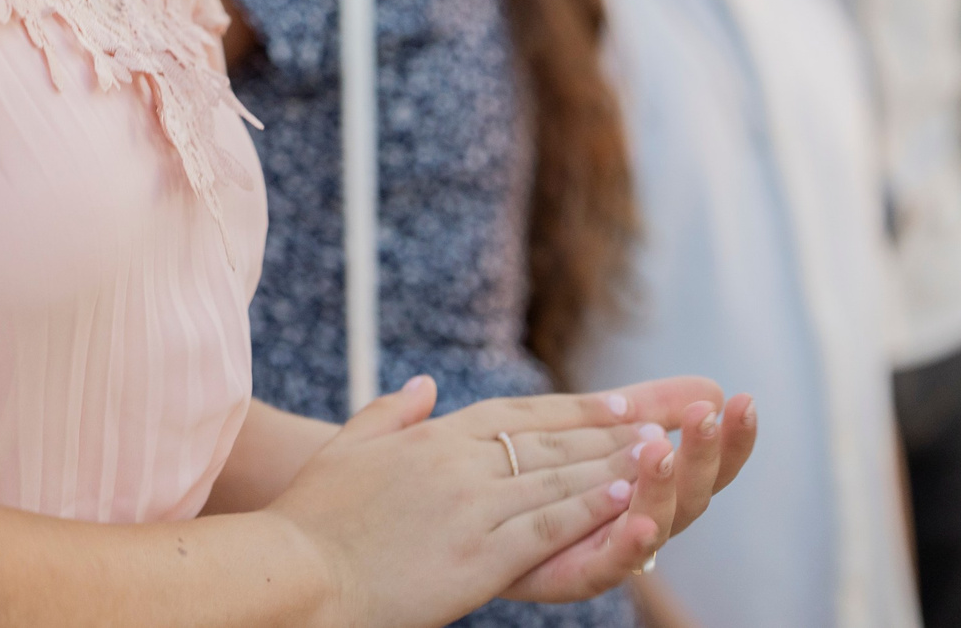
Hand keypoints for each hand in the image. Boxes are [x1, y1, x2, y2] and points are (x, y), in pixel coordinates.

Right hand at [271, 376, 724, 627]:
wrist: (293, 574)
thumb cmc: (311, 521)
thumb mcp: (346, 452)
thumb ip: (388, 414)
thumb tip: (421, 386)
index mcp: (432, 439)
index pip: (517, 415)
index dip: (573, 409)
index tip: (619, 400)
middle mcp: (457, 463)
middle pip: (551, 440)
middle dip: (614, 428)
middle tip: (667, 418)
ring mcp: (470, 506)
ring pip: (559, 478)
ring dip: (616, 463)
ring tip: (664, 451)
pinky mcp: (477, 554)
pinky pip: (545, 526)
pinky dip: (589, 509)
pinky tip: (627, 498)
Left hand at [511, 390, 757, 599]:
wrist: (481, 524)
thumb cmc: (554, 480)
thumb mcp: (604, 434)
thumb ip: (651, 409)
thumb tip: (712, 383)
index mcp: (657, 490)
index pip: (707, 466)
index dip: (730, 440)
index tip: (744, 400)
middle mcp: (644, 522)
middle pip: (690, 495)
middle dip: (702, 456)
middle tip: (706, 416)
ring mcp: (613, 551)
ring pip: (653, 526)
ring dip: (661, 489)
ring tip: (660, 450)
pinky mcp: (575, 575)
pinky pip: (609, 566)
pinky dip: (628, 547)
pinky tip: (640, 523)